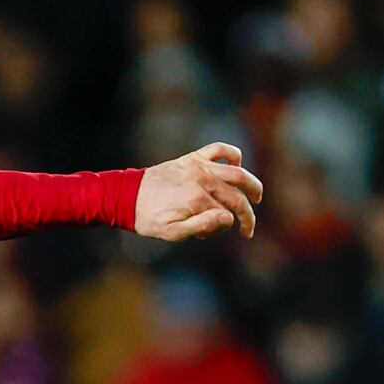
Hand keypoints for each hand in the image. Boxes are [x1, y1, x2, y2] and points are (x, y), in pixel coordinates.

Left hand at [136, 142, 263, 241]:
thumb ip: (202, 227)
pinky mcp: (193, 158)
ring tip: (257, 197)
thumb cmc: (148, 219)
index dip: (225, 228)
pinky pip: (220, 149)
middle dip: (246, 215)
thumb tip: (228, 219)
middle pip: (236, 197)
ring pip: (237, 173)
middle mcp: (202, 180)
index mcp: (197, 200)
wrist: (126, 196)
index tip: (212, 234)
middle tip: (248, 228)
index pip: (227, 216)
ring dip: (251, 185)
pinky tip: (237, 165)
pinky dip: (233, 155)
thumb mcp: (172, 233)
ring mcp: (199, 166)